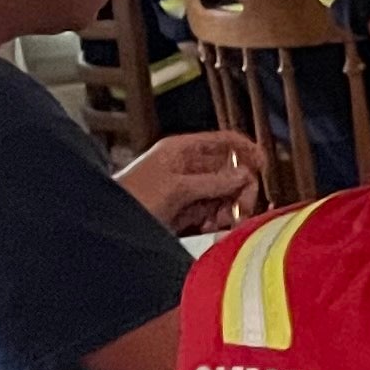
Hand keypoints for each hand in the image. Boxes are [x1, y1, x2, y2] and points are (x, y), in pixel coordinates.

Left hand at [120, 132, 262, 234]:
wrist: (106, 228)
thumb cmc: (129, 199)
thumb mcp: (176, 188)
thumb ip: (213, 181)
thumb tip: (244, 175)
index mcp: (181, 151)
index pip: (223, 141)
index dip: (245, 150)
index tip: (263, 164)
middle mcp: (185, 168)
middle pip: (228, 171)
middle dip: (237, 189)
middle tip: (241, 206)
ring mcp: (185, 190)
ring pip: (222, 194)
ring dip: (227, 208)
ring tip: (220, 222)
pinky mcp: (182, 212)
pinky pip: (211, 212)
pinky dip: (216, 221)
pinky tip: (210, 228)